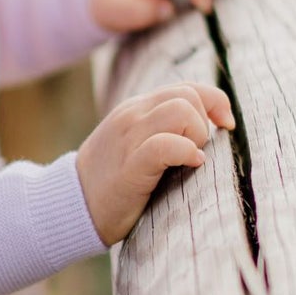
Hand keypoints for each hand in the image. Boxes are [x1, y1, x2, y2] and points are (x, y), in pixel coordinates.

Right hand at [76, 81, 234, 245]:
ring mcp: (129, 138)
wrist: (70, 207)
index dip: (215, 101)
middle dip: (204, 122)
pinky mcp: (130, 166)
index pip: (186, 87)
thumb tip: (208, 127)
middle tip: (196, 151)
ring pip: (181, 111)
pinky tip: (191, 164)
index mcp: (135, 109)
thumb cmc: (111, 183)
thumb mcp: (133, 144)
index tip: (225, 126)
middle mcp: (132, 116)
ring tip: (190, 158)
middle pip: (188, 96)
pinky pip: (166, 145)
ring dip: (197, 135)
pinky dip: (187, 151)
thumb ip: (160, 129)